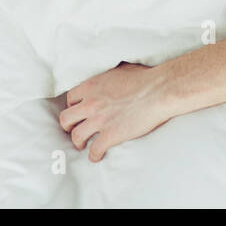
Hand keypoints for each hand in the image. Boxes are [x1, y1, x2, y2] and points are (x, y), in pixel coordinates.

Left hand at [58, 62, 174, 161]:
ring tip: (82, 145)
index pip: (71, 98)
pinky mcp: (111, 135)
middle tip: (74, 129)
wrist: (159, 90)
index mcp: (92, 85)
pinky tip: (97, 156)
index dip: (74, 106)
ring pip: (76, 136)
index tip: (79, 111)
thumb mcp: (120, 69)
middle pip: (66, 118)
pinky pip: (95, 149)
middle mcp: (91, 103)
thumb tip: (110, 77)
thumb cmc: (145, 78)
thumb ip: (108, 76)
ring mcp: (100, 120)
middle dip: (69, 125)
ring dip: (78, 142)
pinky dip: (94, 155)